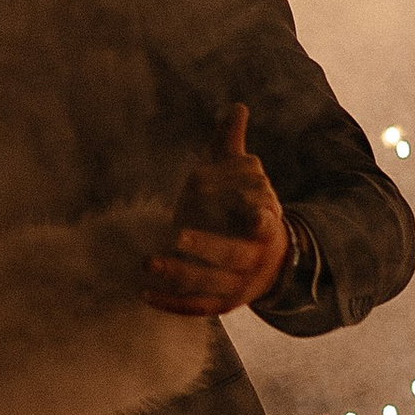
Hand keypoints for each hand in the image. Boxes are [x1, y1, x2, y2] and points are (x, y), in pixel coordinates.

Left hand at [146, 103, 291, 317]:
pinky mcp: (221, 304)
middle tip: (177, 234)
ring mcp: (239, 283)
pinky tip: (144, 294)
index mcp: (264, 221)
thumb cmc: (246, 210)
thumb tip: (237, 107)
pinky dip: (171, 303)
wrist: (271, 264)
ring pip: (210, 283)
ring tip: (147, 262)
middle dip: (207, 246)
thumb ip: (233, 147)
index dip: (254, 215)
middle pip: (232, 253)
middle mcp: (255, 255)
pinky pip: (196, 308)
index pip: (260, 219)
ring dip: (180, 274)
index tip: (251, 212)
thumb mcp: (243, 179)